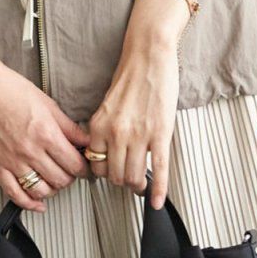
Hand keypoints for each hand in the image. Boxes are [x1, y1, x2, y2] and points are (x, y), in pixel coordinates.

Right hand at [0, 62, 92, 209]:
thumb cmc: (11, 90)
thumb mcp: (49, 105)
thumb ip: (69, 128)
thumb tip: (85, 142)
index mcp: (46, 134)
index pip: (74, 164)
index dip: (84, 168)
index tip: (83, 166)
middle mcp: (30, 151)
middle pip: (60, 180)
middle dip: (70, 177)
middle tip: (69, 170)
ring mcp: (12, 161)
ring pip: (41, 191)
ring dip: (52, 189)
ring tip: (54, 180)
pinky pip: (14, 194)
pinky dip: (29, 204)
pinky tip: (37, 203)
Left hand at [86, 37, 178, 207]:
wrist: (149, 55)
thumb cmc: (131, 76)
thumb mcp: (107, 106)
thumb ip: (104, 130)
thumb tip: (107, 153)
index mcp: (99, 126)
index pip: (96, 165)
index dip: (104, 172)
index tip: (111, 173)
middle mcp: (116, 133)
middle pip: (115, 176)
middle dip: (122, 181)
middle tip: (129, 179)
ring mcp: (139, 136)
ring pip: (135, 177)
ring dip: (138, 185)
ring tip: (141, 184)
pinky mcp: (160, 134)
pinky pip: (158, 169)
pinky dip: (158, 190)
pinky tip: (157, 201)